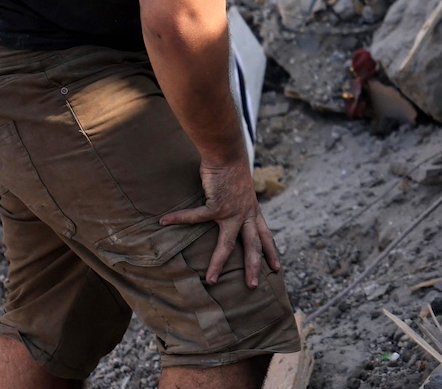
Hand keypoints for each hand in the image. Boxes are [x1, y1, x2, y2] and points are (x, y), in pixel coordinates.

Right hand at [162, 158, 281, 287]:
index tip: (277, 267)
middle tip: (253, 286)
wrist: (229, 154)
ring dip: (218, 263)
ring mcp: (232, 212)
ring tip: (211, 280)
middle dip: (254, 266)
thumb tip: (234, 210)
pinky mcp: (217, 206)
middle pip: (252, 246)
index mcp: (253, 212)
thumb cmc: (232, 172)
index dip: (271, 251)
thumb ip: (241, 204)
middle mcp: (246, 215)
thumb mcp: (243, 192)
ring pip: (227, 244)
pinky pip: (195, 217)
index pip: (265, 235)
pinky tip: (164, 221)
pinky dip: (178, 218)